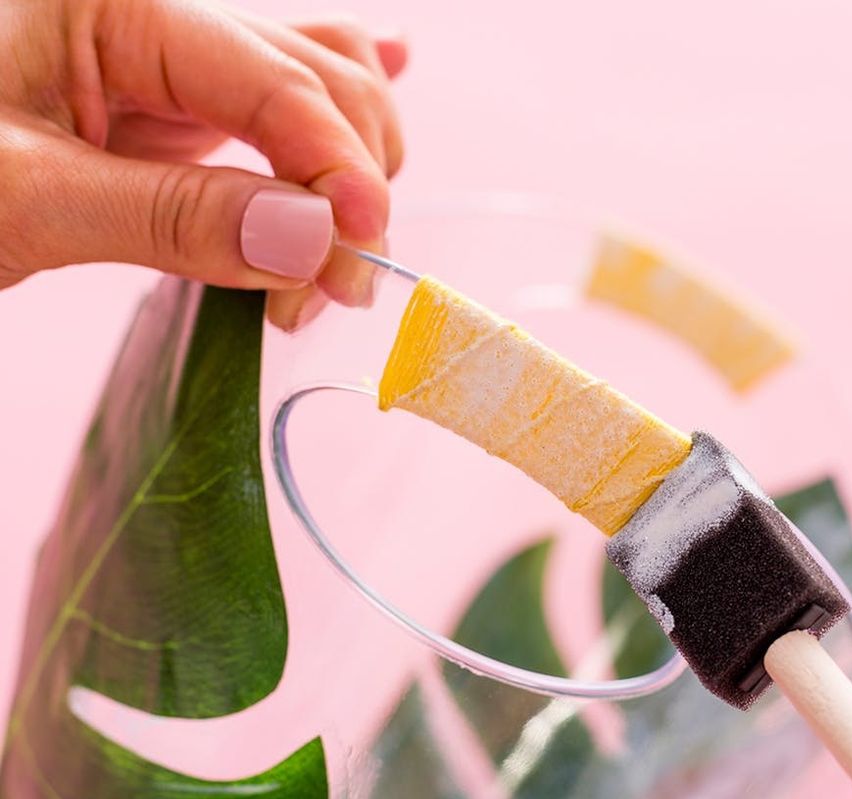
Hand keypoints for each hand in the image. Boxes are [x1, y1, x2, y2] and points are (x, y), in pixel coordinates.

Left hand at [0, 0, 406, 327]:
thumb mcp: (23, 197)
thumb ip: (174, 215)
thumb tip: (312, 241)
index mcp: (115, 1)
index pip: (274, 78)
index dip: (338, 165)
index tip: (364, 250)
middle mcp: (156, 15)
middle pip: (316, 78)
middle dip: (347, 186)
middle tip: (330, 292)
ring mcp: (167, 62)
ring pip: (311, 84)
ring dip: (346, 172)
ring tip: (328, 265)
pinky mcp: (166, 110)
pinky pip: (269, 95)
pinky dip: (327, 110)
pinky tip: (392, 71)